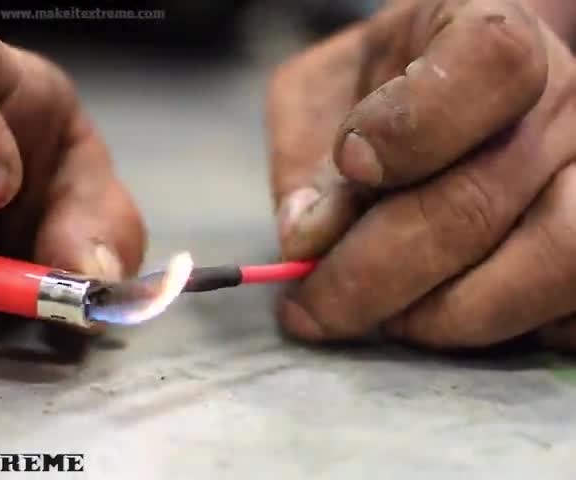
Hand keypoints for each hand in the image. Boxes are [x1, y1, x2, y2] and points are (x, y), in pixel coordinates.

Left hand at [268, 0, 575, 350]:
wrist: (450, 83)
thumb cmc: (379, 89)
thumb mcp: (322, 94)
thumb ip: (307, 158)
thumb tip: (307, 242)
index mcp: (486, 33)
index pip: (488, 67)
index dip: (412, 127)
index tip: (350, 164)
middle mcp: (561, 99)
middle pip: (481, 201)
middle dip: (374, 275)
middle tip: (312, 308)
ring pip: (553, 264)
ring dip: (446, 314)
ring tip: (384, 321)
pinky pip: (573, 309)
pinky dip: (502, 332)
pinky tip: (441, 319)